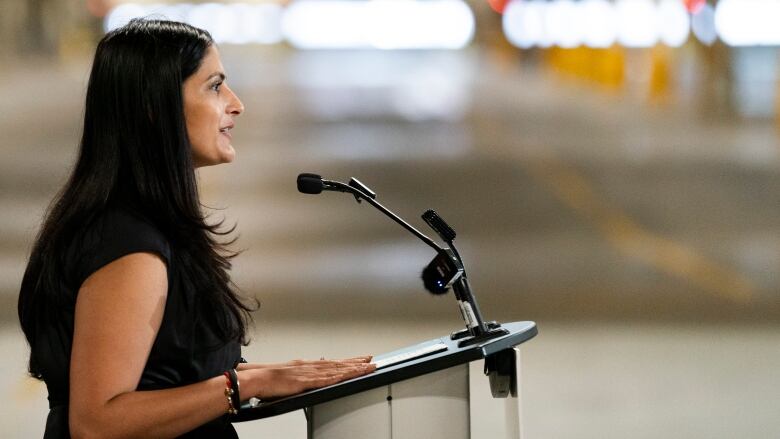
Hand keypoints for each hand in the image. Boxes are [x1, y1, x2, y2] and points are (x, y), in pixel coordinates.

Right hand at [244, 356, 375, 399]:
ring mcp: (309, 373)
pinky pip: (325, 380)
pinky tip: (347, 376)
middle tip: (371, 360)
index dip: (349, 361)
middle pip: (339, 364)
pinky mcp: (305, 382)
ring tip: (367, 367)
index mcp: (307, 365)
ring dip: (353, 368)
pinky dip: (338, 377)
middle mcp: (311, 366)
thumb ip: (302, 374)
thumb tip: (312, 376)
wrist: (257, 378)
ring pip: (336, 370)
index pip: (333, 362)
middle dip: (357, 362)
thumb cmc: (269, 378)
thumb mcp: (290, 373)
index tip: (361, 359)